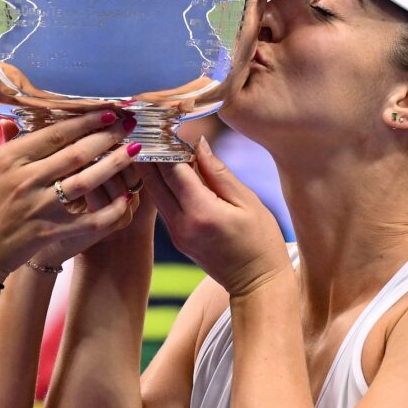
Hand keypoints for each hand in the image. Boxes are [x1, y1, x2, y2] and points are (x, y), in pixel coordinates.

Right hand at [0, 84, 140, 280]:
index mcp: (9, 160)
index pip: (54, 134)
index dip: (84, 121)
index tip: (107, 110)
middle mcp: (28, 182)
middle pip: (76, 154)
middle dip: (106, 136)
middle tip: (129, 123)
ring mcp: (42, 208)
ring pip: (86, 182)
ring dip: (114, 164)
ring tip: (134, 150)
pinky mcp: (51, 232)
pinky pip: (89, 221)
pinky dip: (111, 210)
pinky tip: (129, 198)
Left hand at [140, 137, 288, 295]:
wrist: (256, 284)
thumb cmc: (261, 242)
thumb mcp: (247, 202)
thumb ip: (219, 172)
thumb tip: (198, 144)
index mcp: (201, 212)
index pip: (173, 170)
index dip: (166, 145)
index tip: (163, 123)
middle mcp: (182, 224)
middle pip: (154, 181)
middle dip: (149, 152)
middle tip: (145, 127)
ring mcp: (176, 234)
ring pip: (154, 193)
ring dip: (150, 168)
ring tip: (151, 141)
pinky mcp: (177, 238)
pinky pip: (163, 205)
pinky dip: (160, 185)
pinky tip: (163, 167)